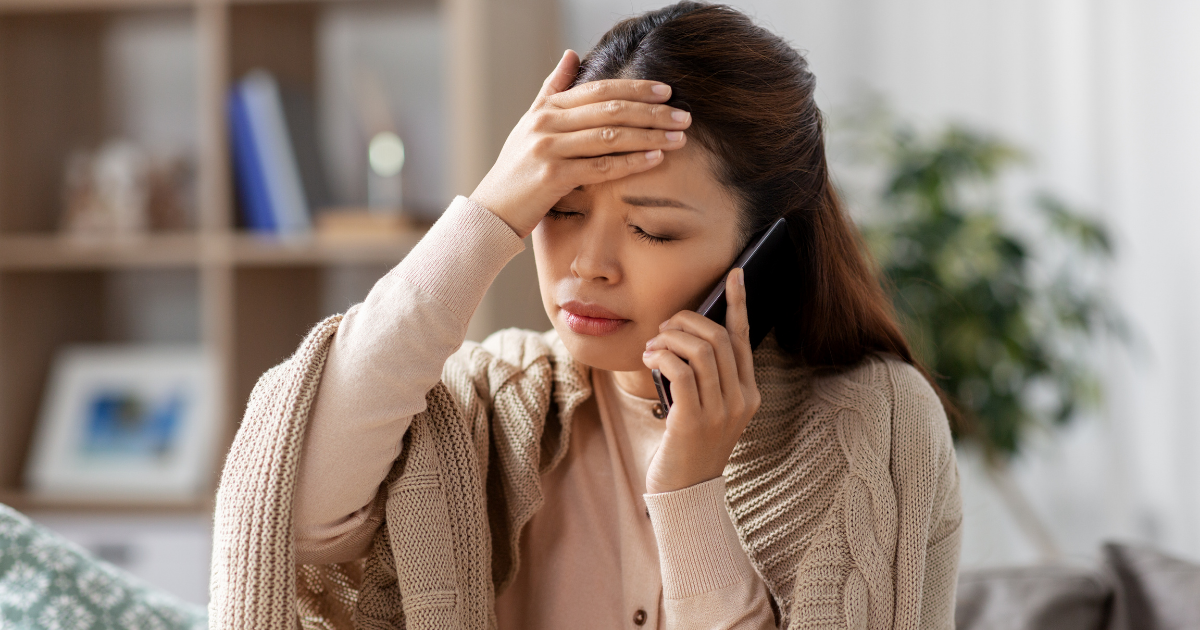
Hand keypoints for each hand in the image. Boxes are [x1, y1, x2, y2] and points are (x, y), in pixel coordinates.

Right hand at [469, 49, 691, 238]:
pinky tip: (655, 159)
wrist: (492, 210)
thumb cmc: (516, 169)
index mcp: (547, 109)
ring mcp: (549, 150)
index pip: (599, 90)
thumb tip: (571, 54)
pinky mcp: (553, 178)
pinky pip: (601, 167)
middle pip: (610, 110)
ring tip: (678, 138)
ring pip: (610, 136)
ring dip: (649, 136)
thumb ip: (552, 90)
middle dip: (652, 111)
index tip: (666, 90)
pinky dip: (631, 162)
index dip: (635, 88)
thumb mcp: (530, 123)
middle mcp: (547, 124)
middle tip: (684, 115)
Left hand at [641, 268, 761, 493]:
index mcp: (748, 394)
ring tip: (652, 344)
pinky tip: (649, 357)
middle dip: (686, 322)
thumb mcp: (705, 408)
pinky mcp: (694, 421)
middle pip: (719, 339)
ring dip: (670, 338)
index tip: (735, 274)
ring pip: (701, 351)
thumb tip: (685, 334)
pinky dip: (662, 356)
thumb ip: (704, 377)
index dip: (739, 303)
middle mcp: (740, 400)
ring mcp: (720, 412)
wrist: (685, 493)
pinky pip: (680, 372)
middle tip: (662, 328)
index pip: (745, 339)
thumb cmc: (689, 446)